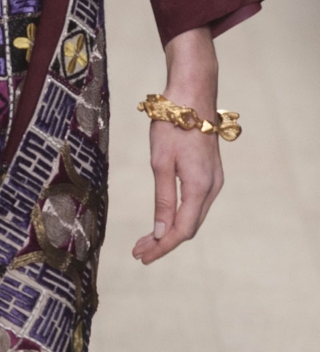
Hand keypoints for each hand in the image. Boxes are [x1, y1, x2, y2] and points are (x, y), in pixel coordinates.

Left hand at [132, 28, 223, 264]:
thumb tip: (163, 233)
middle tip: (138, 252)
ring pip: (192, 217)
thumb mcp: (160, 163)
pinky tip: (163, 219)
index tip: (141, 257)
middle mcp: (211, 188)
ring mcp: (213, 180)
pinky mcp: (209, 173)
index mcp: (199, 187)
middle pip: (188, 227)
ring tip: (146, 241)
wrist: (192, 94)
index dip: (161, 247)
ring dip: (170, 231)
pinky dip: (177, 216)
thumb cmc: (172, 126)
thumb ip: (163, 199)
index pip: (181, 230)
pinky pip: (195, 204)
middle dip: (163, 242)